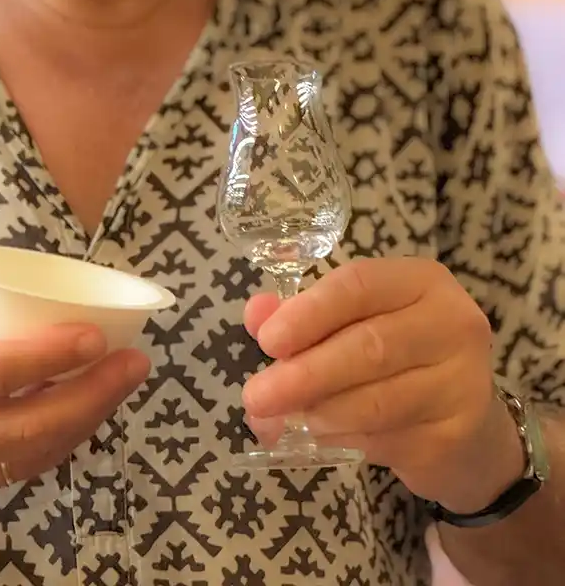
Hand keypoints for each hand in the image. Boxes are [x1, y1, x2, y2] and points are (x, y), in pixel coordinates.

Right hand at [0, 192, 149, 516]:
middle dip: (90, 396)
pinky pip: (25, 467)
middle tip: (135, 361)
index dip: (47, 357)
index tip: (94, 336)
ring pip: (35, 454)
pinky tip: (89, 404)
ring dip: (86, 418)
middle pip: (29, 426)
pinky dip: (62, 438)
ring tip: (125, 378)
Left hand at [242, 258, 523, 509]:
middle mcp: (453, 323)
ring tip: (280, 418)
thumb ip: (304, 313)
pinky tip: (317, 436)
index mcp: (422, 280)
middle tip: (257, 395)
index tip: (267, 340)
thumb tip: (256, 314)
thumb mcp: (356, 321)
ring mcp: (462, 382)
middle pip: (370, 346)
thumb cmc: (397, 356)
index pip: (360, 285)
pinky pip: (387, 440)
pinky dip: (342, 440)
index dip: (309, 312)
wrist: (464, 423)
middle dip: (305, 373)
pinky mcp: (456, 435)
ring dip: (319, 412)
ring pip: (378, 401)